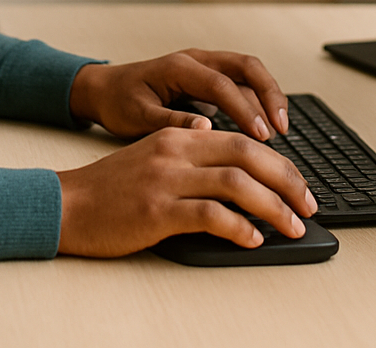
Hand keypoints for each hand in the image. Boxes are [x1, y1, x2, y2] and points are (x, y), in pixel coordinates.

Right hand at [56, 127, 318, 255]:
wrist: (67, 204)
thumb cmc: (110, 189)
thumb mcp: (155, 160)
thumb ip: (193, 162)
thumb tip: (241, 181)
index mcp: (179, 134)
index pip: (243, 140)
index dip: (279, 163)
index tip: (298, 187)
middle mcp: (177, 150)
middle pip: (249, 155)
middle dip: (288, 181)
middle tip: (308, 206)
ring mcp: (167, 179)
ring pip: (238, 184)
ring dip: (274, 207)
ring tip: (293, 227)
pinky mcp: (157, 210)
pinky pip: (212, 215)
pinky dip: (240, 228)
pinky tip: (253, 240)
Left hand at [68, 50, 289, 141]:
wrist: (103, 89)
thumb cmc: (118, 102)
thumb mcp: (137, 117)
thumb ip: (171, 122)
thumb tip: (207, 129)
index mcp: (178, 67)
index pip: (221, 84)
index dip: (244, 110)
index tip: (261, 136)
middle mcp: (195, 60)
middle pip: (246, 66)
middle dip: (269, 94)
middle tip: (282, 127)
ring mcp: (203, 65)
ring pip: (248, 72)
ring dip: (268, 96)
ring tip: (281, 129)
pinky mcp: (207, 78)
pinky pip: (240, 82)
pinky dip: (257, 99)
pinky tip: (265, 124)